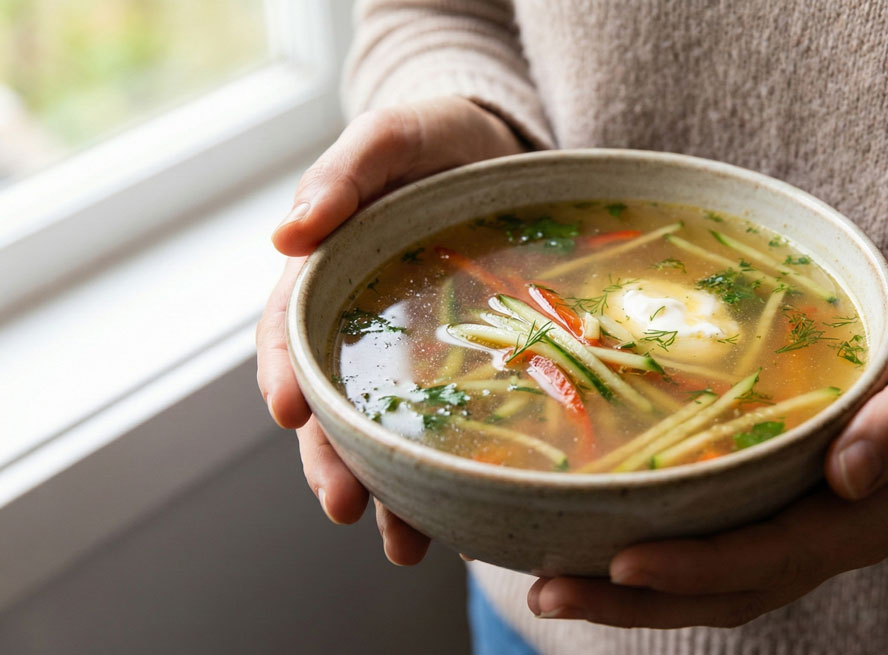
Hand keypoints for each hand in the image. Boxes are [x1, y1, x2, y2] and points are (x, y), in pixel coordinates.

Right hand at [255, 97, 526, 563]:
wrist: (503, 150)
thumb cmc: (437, 139)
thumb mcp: (391, 139)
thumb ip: (342, 176)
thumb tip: (286, 233)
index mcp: (329, 276)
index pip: (291, 333)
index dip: (285, 373)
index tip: (291, 412)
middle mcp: (361, 327)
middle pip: (334, 405)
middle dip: (333, 460)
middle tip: (345, 506)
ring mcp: (412, 355)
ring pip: (386, 434)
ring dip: (387, 491)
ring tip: (403, 545)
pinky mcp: (465, 369)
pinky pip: (447, 428)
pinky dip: (444, 477)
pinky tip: (457, 520)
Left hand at [526, 262, 887, 627]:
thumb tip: (849, 478)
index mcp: (886, 506)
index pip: (780, 553)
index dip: (701, 565)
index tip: (623, 562)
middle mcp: (847, 529)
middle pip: (735, 587)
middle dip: (641, 600)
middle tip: (546, 592)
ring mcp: (822, 520)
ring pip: (724, 580)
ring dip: (640, 594)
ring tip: (552, 584)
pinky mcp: (801, 498)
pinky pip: (728, 543)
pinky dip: (667, 555)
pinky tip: (604, 541)